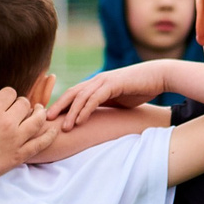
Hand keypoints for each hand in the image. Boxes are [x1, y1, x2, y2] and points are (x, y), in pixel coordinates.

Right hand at [0, 88, 58, 183]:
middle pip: (24, 103)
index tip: (4, 101)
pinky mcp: (21, 154)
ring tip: (39, 111)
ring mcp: (17, 139)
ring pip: (38, 119)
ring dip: (40, 112)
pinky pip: (41, 142)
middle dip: (21, 103)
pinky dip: (50, 134)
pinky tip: (53, 129)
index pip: (9, 92)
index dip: (7, 95)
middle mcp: (7, 123)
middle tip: (18, 108)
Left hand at [49, 61, 178, 130]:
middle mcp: (97, 81)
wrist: (157, 77)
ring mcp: (104, 81)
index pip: (73, 94)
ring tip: (64, 127)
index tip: (50, 119)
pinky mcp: (113, 84)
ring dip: (71, 112)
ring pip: (81, 97)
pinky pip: (95, 98)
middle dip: (58, 107)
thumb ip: (105, 105)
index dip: (61, 105)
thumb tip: (96, 118)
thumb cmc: (139, 88)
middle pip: (71, 93)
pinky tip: (80, 121)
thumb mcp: (118, 99)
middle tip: (45, 121)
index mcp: (96, 84)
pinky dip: (85, 110)